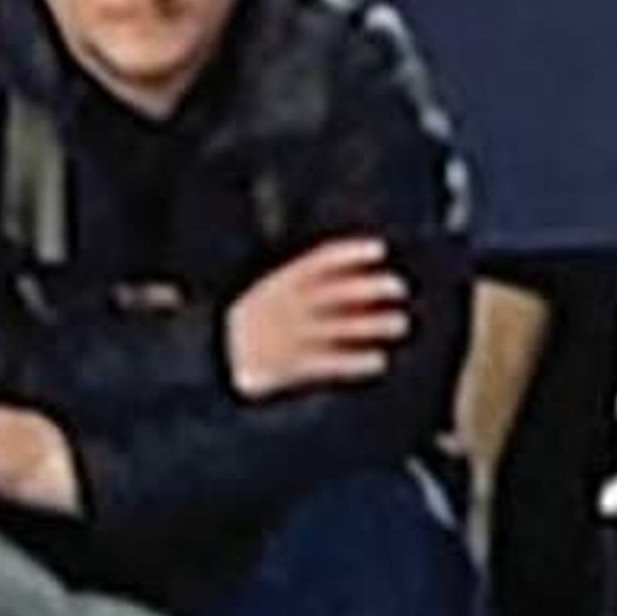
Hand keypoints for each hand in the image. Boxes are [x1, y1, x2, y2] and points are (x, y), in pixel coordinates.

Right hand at [224, 236, 409, 397]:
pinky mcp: (290, 367)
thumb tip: (346, 267)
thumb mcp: (268, 289)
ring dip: (371, 325)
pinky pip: (327, 364)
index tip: (379, 249)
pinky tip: (379, 360)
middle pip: (334, 293)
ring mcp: (290, 337)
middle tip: (399, 287)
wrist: (216, 357)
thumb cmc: (254, 320)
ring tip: (400, 323)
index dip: (351, 253)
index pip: (319, 262)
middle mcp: (287, 307)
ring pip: (337, 328)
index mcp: (279, 283)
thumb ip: (300, 278)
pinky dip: (354, 362)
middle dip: (369, 288)